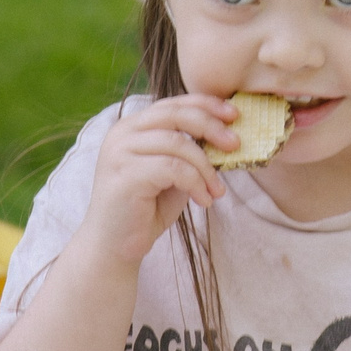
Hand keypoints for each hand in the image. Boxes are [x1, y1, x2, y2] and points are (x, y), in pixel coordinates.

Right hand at [77, 94, 237, 268]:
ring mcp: (120, 152)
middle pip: (176, 115)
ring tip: (217, 190)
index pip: (173, 104)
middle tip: (236, 145)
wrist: (115, 246)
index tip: (234, 115)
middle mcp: (122, 133)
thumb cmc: (146, 209)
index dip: (206, 105)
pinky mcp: (126, 174)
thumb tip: (227, 136)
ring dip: (206, 167)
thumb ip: (190, 152)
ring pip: (178, 143)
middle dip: (211, 127)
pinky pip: (174, 169)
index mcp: (132, 127)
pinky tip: (204, 200)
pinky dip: (196, 183)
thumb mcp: (173, 174)